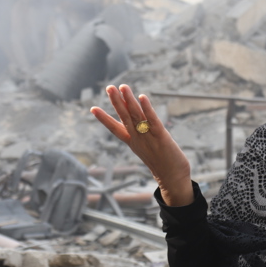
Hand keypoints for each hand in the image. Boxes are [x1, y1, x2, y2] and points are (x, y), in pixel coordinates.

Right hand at [90, 85, 192, 205]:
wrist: (172, 179)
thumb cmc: (162, 163)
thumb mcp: (147, 148)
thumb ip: (142, 135)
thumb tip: (139, 126)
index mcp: (132, 142)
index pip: (115, 128)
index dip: (104, 119)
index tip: (92, 108)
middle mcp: (138, 138)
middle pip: (124, 117)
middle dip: (116, 102)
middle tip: (109, 87)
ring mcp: (148, 137)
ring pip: (136, 116)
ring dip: (129, 100)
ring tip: (122, 87)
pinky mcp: (161, 137)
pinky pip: (152, 120)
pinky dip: (147, 108)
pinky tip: (142, 97)